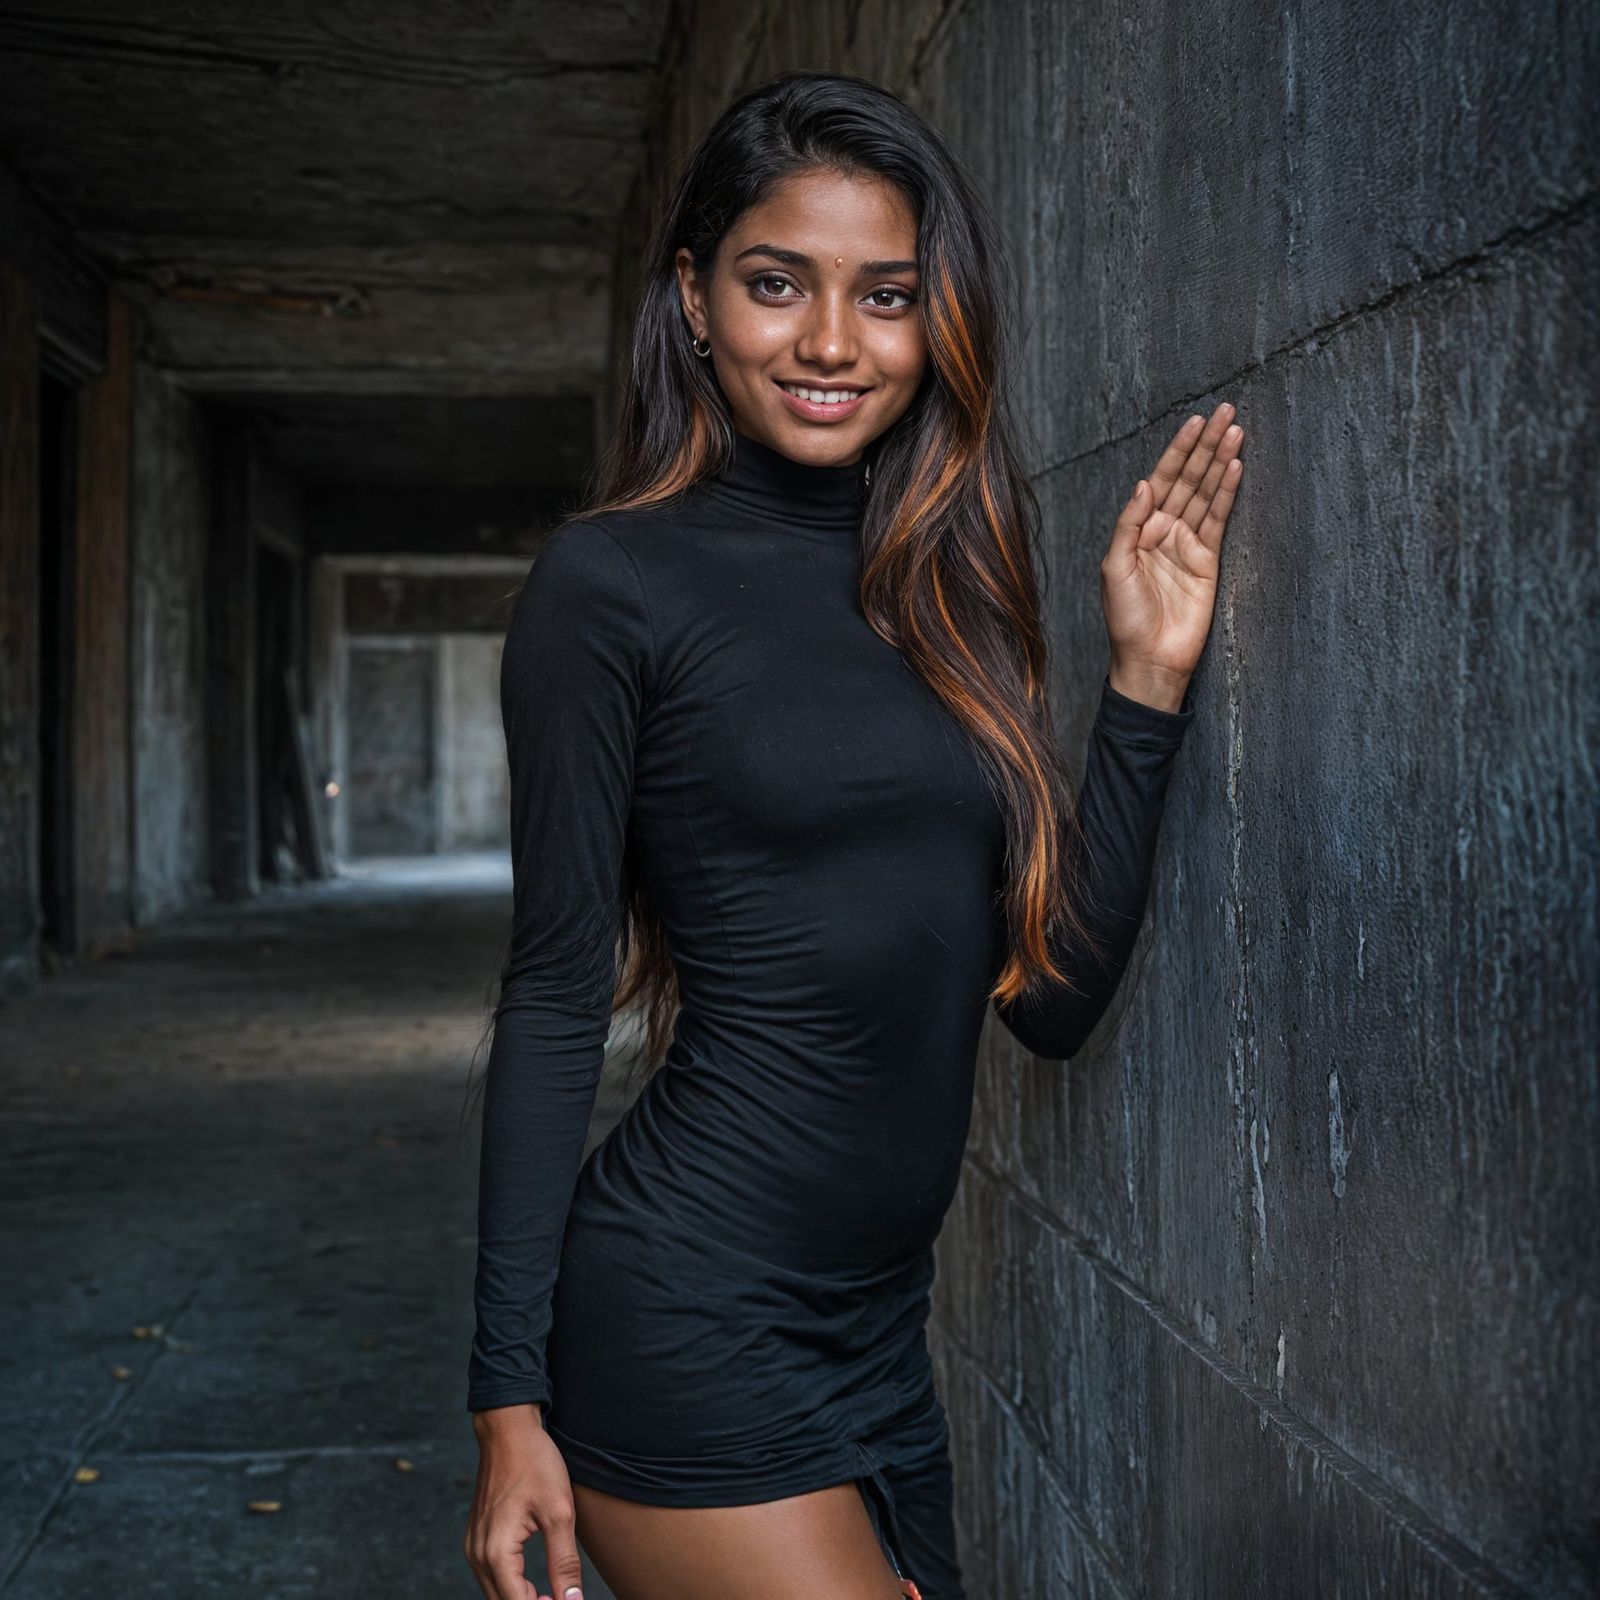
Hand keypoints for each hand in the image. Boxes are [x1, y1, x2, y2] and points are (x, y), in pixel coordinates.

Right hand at [464, 1405, 585, 1599]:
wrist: (508, 1430)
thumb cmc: (535, 1463)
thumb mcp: (559, 1512)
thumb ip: (564, 1563)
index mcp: (496, 1551)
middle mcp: (477, 1555)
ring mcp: (473, 1546)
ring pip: (495, 1593)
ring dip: (522, 1599)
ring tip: (553, 1597)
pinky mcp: (476, 1538)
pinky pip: (491, 1577)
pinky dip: (511, 1587)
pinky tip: (534, 1587)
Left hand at [1102, 402, 1244, 708]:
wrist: (1150, 658)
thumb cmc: (1125, 618)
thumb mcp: (1114, 568)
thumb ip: (1128, 525)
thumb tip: (1144, 484)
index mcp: (1138, 529)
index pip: (1161, 480)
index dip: (1177, 451)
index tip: (1194, 422)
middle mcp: (1164, 530)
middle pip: (1188, 479)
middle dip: (1205, 446)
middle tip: (1226, 412)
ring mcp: (1188, 544)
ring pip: (1207, 493)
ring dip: (1220, 462)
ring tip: (1236, 431)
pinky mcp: (1209, 560)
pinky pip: (1220, 520)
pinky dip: (1228, 493)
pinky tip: (1236, 468)